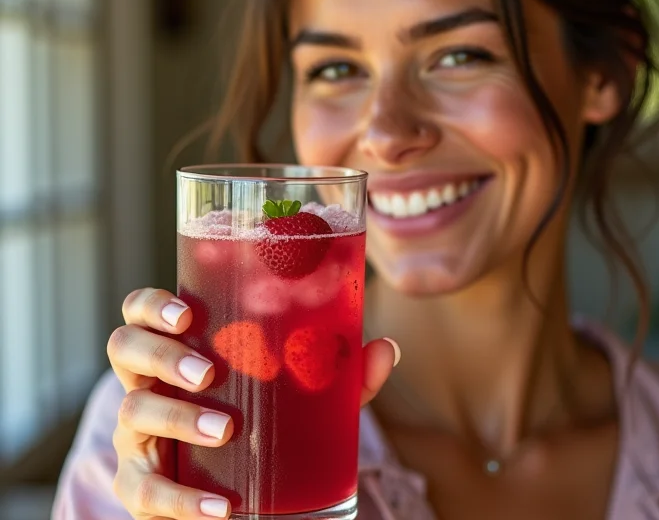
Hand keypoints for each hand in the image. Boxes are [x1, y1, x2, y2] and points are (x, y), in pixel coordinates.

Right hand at [107, 287, 398, 518]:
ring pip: (130, 413)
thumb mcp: (298, 390)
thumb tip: (386, 348)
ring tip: (223, 427)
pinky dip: (181, 500)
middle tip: (208, 371)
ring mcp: (138, 433)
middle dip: (162, 355)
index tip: (186, 314)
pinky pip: (144, 491)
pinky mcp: (142, 484)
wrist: (236, 483)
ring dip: (176, 418)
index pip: (142, 310)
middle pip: (124, 350)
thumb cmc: (260, 415)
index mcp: (179, 344)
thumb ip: (341, 371)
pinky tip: (221, 507)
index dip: (153, 306)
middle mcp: (148, 381)